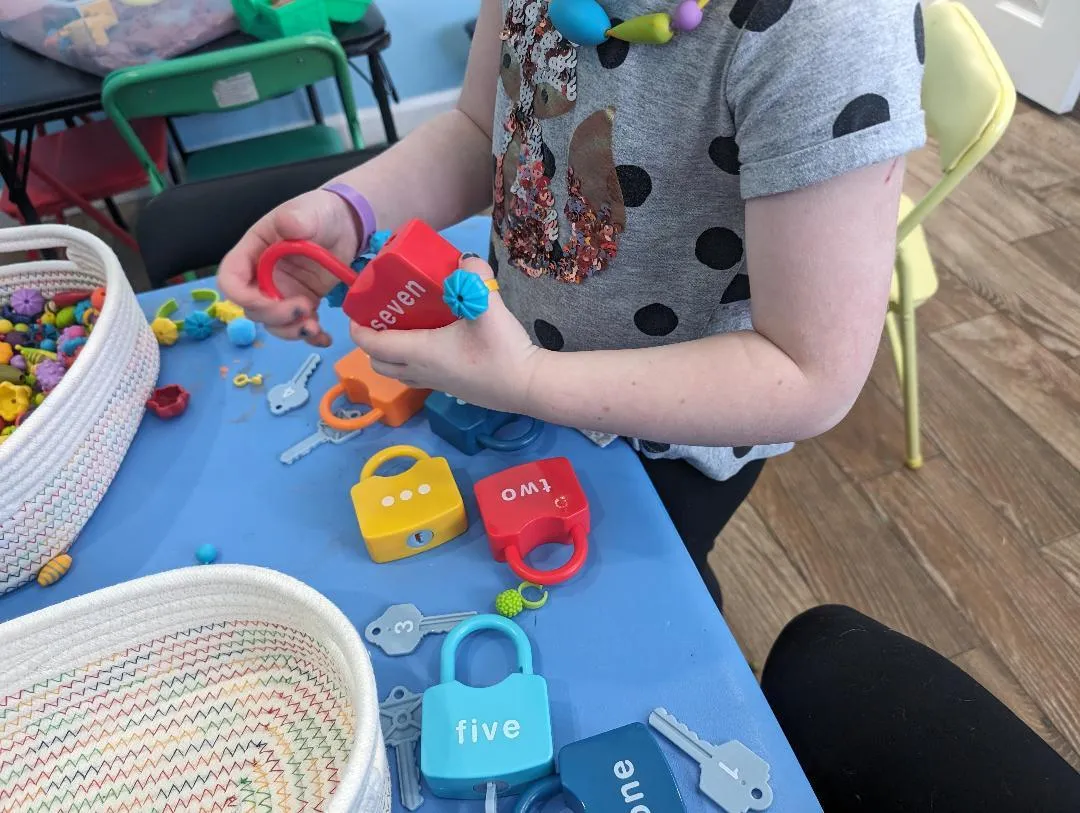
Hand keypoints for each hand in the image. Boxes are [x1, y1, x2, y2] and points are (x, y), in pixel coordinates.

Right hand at [217, 189, 361, 346]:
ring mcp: (283, 292)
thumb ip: (296, 218)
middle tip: (305, 309)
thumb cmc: (320, 212)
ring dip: (291, 331)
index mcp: (253, 251)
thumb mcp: (309, 211)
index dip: (241, 296)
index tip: (267, 302)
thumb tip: (286, 222)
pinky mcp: (303, 302)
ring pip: (274, 323)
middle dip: (276, 316)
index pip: (231, 279)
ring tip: (316, 328)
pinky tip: (324, 338)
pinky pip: (299, 325)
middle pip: (253, 307)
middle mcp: (262, 275)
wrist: (346, 224)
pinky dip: (311, 336)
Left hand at [350, 255, 543, 413]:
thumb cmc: (503, 350)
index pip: (374, 344)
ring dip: (393, 356)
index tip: (356, 312)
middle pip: (380, 364)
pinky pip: (420, 377)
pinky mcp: (454, 389)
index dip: (358, 329)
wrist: (529, 386)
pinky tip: (437, 343)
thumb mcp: (487, 306)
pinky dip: (414, 363)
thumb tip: (464, 259)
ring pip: (400, 373)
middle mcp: (422, 371)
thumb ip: (474, 277)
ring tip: (405, 330)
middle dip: (372, 343)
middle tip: (382, 319)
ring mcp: (438, 384)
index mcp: (421, 351)